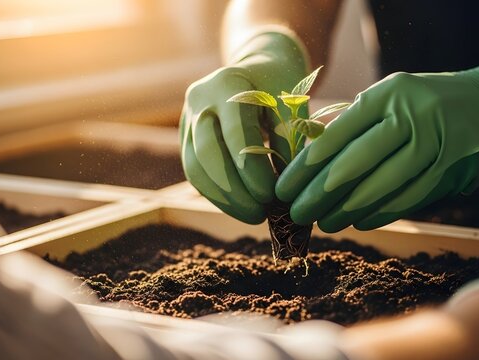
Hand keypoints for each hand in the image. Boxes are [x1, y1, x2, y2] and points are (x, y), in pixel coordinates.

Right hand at [181, 31, 307, 223]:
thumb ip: (288, 141)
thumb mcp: (292, 106)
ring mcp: (187, 118)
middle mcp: (200, 98)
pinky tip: (240, 207)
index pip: (235, 132)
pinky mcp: (185, 137)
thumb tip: (287, 189)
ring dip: (224, 198)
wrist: (259, 66)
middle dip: (234, 190)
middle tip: (261, 213)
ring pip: (194, 167)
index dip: (251, 169)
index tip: (271, 195)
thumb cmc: (282, 86)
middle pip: (206, 153)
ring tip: (253, 215)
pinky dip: (217, 194)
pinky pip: (194, 172)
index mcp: (228, 83)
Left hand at [276, 57, 478, 231]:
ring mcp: (436, 142)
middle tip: (297, 213)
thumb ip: (356, 124)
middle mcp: (412, 114)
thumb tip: (311, 162)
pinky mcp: (452, 167)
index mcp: (388, 93)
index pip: (338, 134)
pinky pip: (409, 197)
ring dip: (348, 210)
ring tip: (324, 224)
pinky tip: (359, 222)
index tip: (285, 187)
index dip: (307, 164)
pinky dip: (382, 212)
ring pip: (382, 185)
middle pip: (356, 163)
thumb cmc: (426, 103)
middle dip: (321, 194)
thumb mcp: (392, 98)